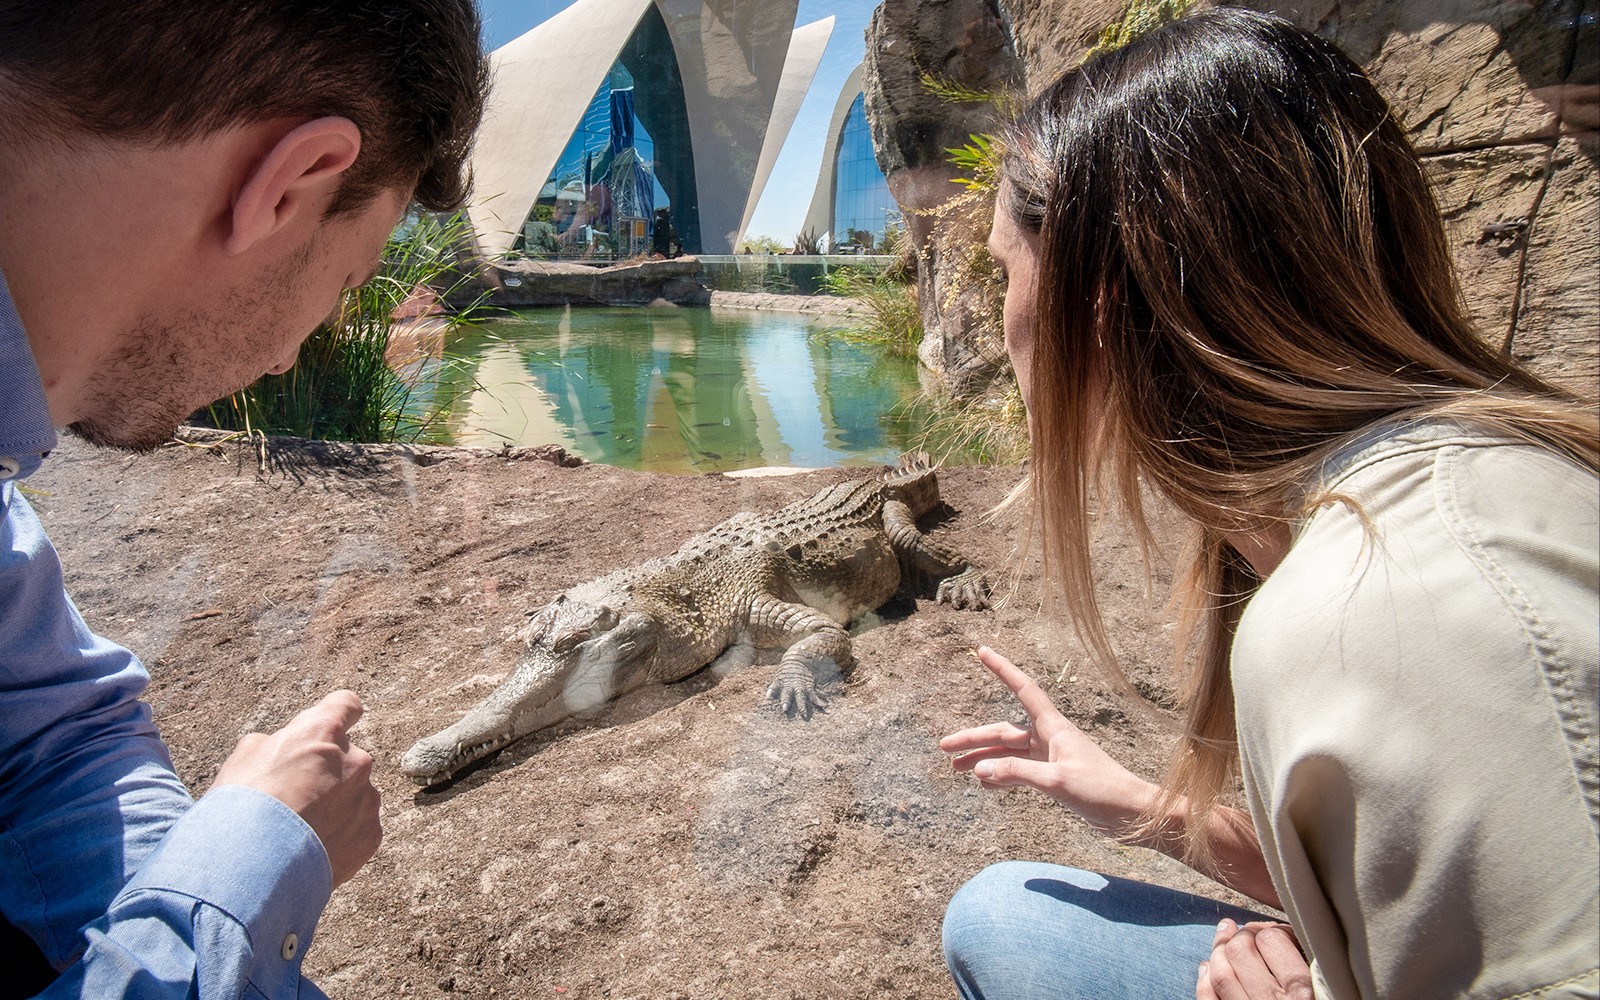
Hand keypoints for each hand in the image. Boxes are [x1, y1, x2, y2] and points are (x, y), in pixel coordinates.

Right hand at [213, 689, 381, 885]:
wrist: (252, 869)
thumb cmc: (241, 808)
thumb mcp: (243, 760)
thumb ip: (274, 744)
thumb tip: (282, 747)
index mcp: (322, 733)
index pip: (346, 705)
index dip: (339, 715)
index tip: (333, 727)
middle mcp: (354, 760)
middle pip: (349, 758)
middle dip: (328, 773)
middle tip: (297, 800)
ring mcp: (367, 799)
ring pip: (356, 795)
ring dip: (337, 807)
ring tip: (301, 833)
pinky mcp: (372, 834)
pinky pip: (360, 828)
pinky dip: (342, 837)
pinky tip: (313, 851)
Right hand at [939, 647, 1156, 835]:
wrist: (1132, 813)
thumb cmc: (1102, 791)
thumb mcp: (1057, 782)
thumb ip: (1018, 774)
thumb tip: (980, 771)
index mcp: (1054, 728)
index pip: (1023, 688)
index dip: (1002, 669)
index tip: (982, 650)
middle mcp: (1050, 738)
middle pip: (1004, 731)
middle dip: (974, 738)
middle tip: (944, 748)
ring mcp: (1051, 758)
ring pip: (1009, 754)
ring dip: (983, 760)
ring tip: (955, 769)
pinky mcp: (1054, 778)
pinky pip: (1019, 772)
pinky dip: (1002, 776)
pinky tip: (985, 784)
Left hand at [1196, 919, 1312, 999]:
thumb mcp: (1327, 993)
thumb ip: (1310, 968)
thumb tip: (1291, 938)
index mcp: (1302, 994)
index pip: (1273, 941)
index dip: (1275, 929)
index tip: (1283, 933)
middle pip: (1241, 950)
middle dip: (1244, 934)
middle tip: (1253, 932)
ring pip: (1220, 972)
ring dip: (1220, 950)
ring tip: (1225, 935)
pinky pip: (1208, 999)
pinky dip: (1204, 981)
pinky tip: (1207, 967)